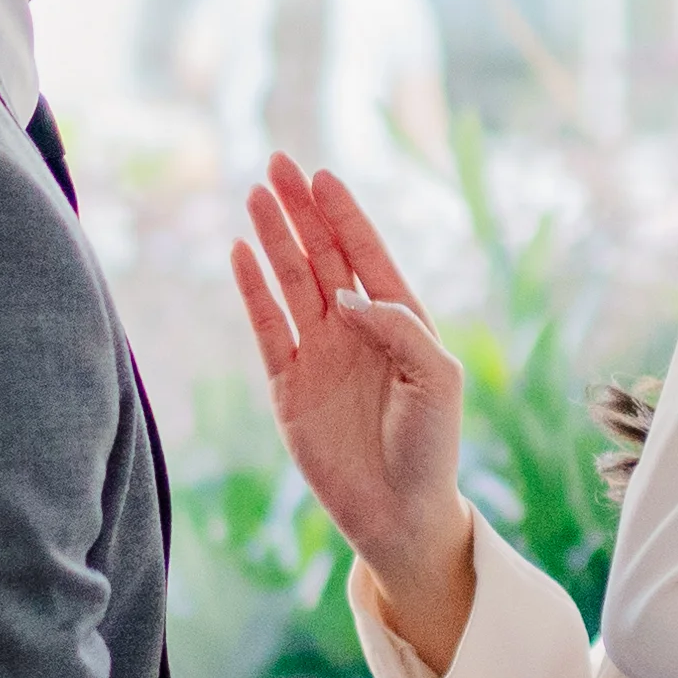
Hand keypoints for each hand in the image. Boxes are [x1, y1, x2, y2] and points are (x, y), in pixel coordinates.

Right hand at [233, 156, 475, 670]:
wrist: (400, 512)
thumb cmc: (431, 446)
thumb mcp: (437, 380)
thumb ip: (397, 329)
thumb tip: (345, 296)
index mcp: (399, 320)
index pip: (365, 253)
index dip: (343, 214)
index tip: (322, 175)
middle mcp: (355, 328)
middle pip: (322, 255)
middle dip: (301, 210)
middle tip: (278, 165)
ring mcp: (319, 353)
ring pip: (291, 281)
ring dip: (274, 239)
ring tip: (255, 196)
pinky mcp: (287, 385)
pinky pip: (266, 327)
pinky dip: (253, 291)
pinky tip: (241, 254)